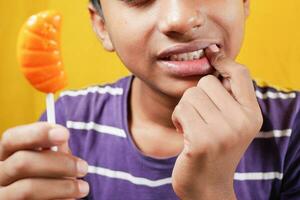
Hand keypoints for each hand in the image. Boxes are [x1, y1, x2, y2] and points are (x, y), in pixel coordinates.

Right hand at [0, 122, 88, 199]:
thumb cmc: (49, 176)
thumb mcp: (50, 160)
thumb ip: (54, 149)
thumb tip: (61, 139)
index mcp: (6, 155)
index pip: (12, 138)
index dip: (38, 133)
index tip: (65, 133)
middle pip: (22, 163)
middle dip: (58, 163)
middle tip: (84, 167)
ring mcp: (3, 196)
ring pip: (28, 189)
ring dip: (62, 187)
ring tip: (84, 187)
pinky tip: (71, 199)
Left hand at [171, 45, 262, 199]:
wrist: (207, 186)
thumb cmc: (214, 148)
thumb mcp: (230, 122)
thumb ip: (227, 95)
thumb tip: (214, 56)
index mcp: (252, 115)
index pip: (240, 74)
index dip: (223, 61)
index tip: (211, 53)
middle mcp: (242, 122)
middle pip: (207, 82)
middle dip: (197, 98)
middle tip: (200, 118)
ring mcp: (223, 132)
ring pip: (191, 94)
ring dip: (185, 109)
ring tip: (192, 128)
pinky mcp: (202, 140)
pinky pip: (181, 109)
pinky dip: (178, 119)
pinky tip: (185, 135)